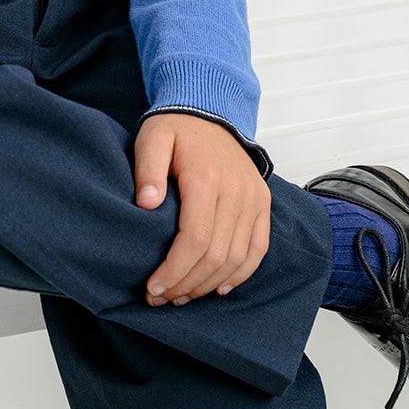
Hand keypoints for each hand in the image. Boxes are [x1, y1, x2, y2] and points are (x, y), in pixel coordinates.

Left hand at [134, 111, 270, 305]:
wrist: (210, 111)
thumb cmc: (178, 128)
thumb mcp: (153, 138)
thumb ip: (147, 169)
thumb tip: (146, 204)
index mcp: (207, 177)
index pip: (195, 238)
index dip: (174, 270)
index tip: (153, 287)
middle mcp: (236, 190)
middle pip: (215, 255)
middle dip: (186, 283)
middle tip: (161, 297)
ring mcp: (253, 198)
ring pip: (236, 257)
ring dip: (209, 284)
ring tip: (182, 294)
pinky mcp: (262, 203)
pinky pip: (258, 248)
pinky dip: (241, 273)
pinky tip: (219, 287)